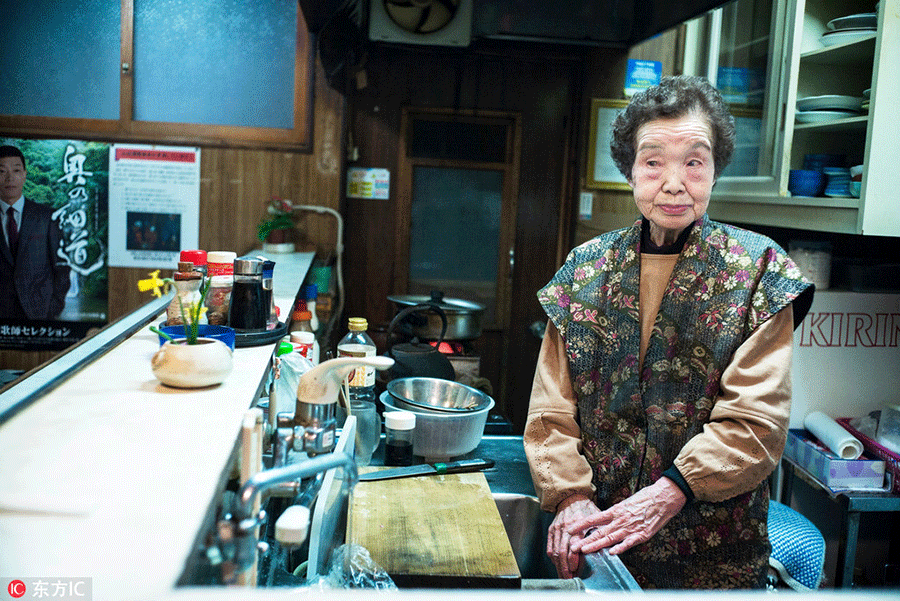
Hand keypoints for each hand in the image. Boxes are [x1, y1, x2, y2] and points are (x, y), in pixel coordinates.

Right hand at [546, 494, 602, 578]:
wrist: (570, 497)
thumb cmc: (585, 508)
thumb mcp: (596, 517)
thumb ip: (598, 531)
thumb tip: (604, 546)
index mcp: (577, 524)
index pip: (572, 545)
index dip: (573, 559)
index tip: (576, 569)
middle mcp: (565, 527)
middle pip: (562, 551)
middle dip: (565, 567)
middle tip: (569, 578)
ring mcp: (556, 529)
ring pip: (555, 551)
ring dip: (559, 565)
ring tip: (564, 575)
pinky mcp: (551, 530)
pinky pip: (550, 547)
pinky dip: (553, 558)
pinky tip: (558, 564)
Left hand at [567, 477, 686, 555]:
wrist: (663, 497)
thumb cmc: (645, 498)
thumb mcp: (626, 503)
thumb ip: (616, 513)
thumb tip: (605, 519)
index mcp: (616, 511)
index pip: (594, 518)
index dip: (581, 524)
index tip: (570, 529)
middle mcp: (620, 519)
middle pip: (600, 531)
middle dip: (585, 540)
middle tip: (573, 547)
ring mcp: (631, 528)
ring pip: (611, 538)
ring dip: (597, 545)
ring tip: (586, 550)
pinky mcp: (642, 534)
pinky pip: (629, 542)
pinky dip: (621, 548)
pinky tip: (613, 552)